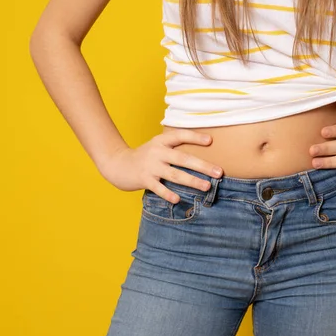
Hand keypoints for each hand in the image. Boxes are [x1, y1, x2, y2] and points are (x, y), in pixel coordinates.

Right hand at [97, 129, 222, 202]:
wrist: (118, 164)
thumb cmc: (146, 157)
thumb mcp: (158, 146)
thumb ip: (176, 148)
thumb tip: (203, 155)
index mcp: (162, 141)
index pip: (180, 136)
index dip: (195, 137)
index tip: (211, 141)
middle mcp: (157, 152)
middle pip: (183, 158)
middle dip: (202, 166)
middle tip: (218, 172)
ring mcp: (150, 166)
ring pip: (175, 174)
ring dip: (192, 181)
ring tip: (207, 186)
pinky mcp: (144, 179)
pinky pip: (158, 188)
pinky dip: (168, 194)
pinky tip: (178, 200)